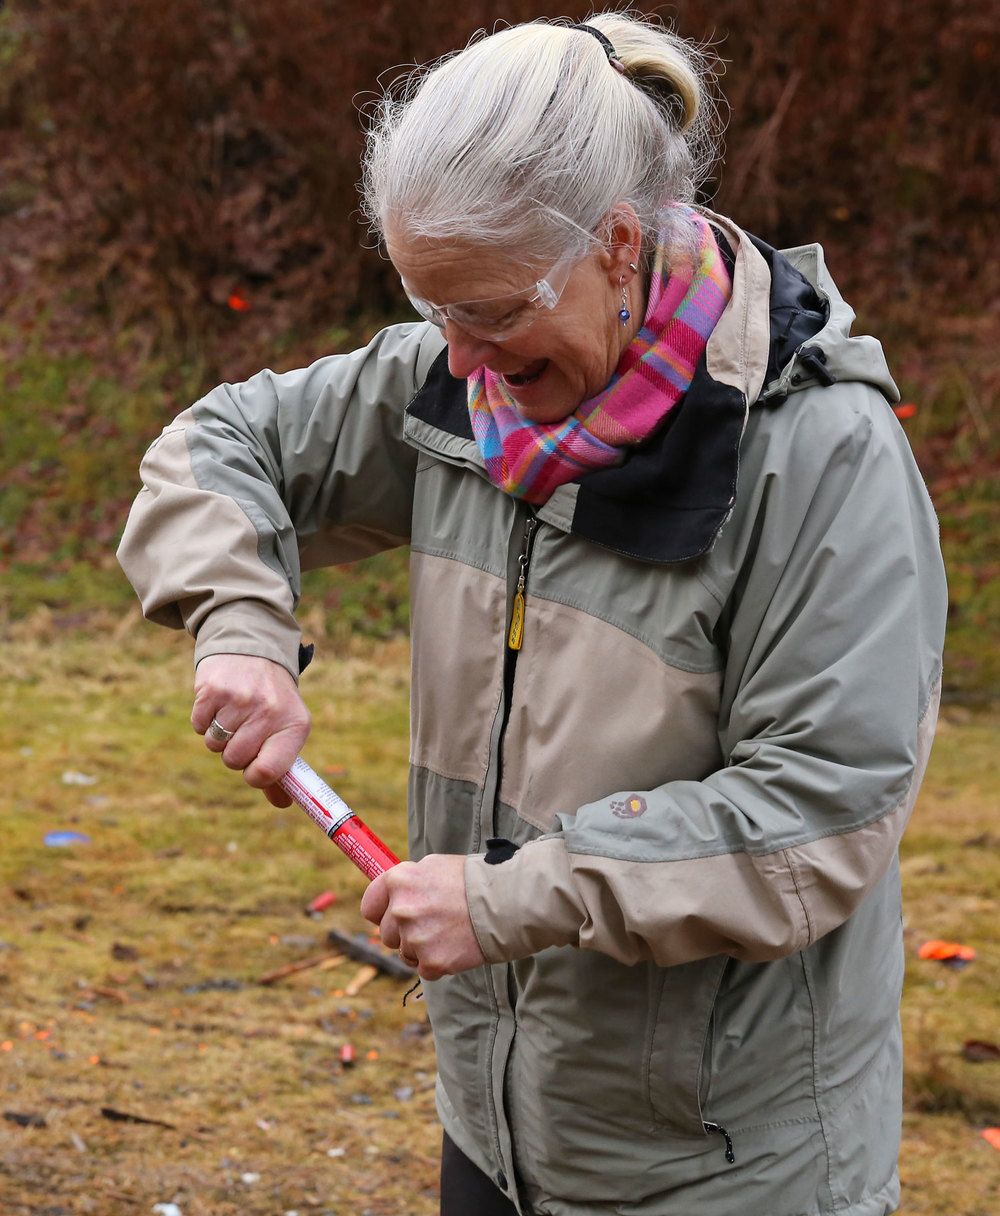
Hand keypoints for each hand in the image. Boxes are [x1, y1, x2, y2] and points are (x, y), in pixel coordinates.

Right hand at [191, 654, 311, 805]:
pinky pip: (198, 727)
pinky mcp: (212, 689)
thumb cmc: (272, 699)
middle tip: (244, 729)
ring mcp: (240, 699)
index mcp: (295, 725)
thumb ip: (281, 767)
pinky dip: (203, 720)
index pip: (269, 771)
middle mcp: (269, 711)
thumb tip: (282, 805)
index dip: (255, 776)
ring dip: (219, 736)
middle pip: (235, 761)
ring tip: (233, 713)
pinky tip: (219, 702)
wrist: (254, 649)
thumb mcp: (286, 728)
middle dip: (234, 752)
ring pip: (215, 746)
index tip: (254, 767)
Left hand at [360, 855, 485, 980]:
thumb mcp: (433, 866)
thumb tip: (390, 893)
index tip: (391, 915)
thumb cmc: (471, 880)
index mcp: (398, 881)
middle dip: (404, 932)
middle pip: (386, 934)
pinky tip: (455, 946)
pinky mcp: (431, 962)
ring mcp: (415, 938)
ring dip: (422, 948)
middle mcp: (401, 909)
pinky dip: (438, 962)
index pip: (369, 906)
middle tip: (432, 923)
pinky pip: (424, 969)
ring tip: (448, 932)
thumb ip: (407, 881)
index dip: (381, 912)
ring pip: (405, 953)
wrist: (505, 903)